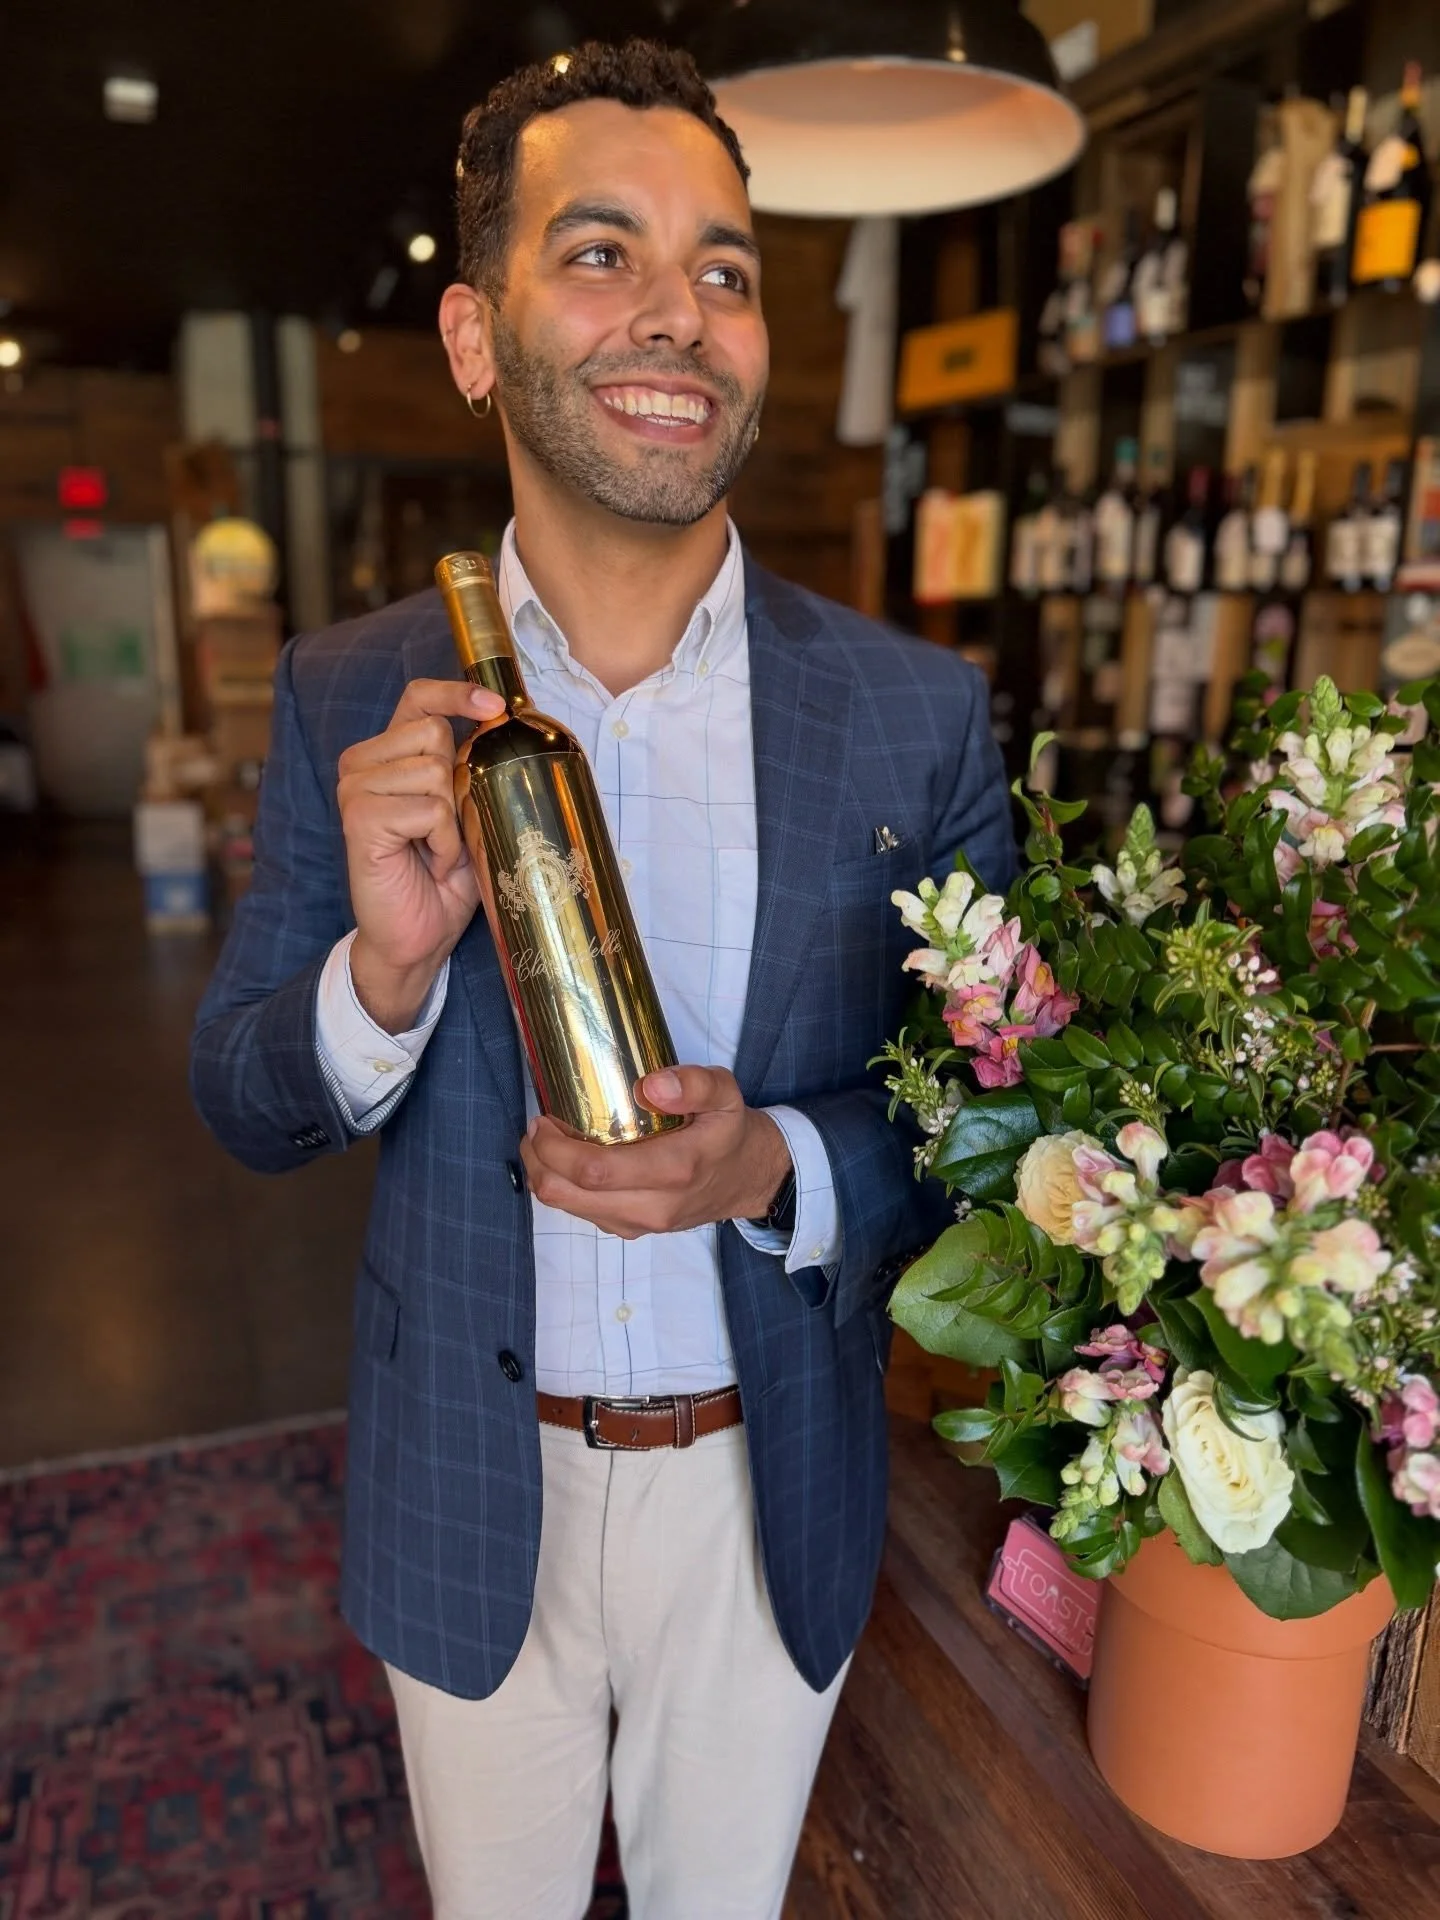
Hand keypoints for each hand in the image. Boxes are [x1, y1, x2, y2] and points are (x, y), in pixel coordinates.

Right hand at [337, 677, 505, 1030]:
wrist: (418, 937)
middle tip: (447, 828)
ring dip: (451, 821)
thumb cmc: (443, 876)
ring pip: (433, 772)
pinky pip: (429, 810)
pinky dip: (443, 842)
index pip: (419, 697)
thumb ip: (470, 767)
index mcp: (387, 754)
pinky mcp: (360, 818)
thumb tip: (502, 724)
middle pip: (433, 733)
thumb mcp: (466, 811)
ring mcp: (355, 789)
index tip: (494, 706)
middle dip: (457, 782)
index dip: (457, 692)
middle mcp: (361, 763)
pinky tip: (429, 863)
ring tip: (436, 850)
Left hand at [520, 1066, 792, 1239]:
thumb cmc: (729, 1131)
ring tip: (546, 1141)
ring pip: (568, 1209)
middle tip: (536, 1128)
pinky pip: (582, 1214)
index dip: (554, 1148)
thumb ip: (693, 1084)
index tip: (543, 1119)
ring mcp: (640, 1224)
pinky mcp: (631, 1230)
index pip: (594, 1171)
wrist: (749, 1179)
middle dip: (537, 1161)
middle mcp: (653, 1206)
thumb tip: (650, 1086)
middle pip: (568, 1195)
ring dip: (546, 1175)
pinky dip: (565, 1188)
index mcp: (674, 1170)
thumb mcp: (726, 1093)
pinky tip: (570, 1160)